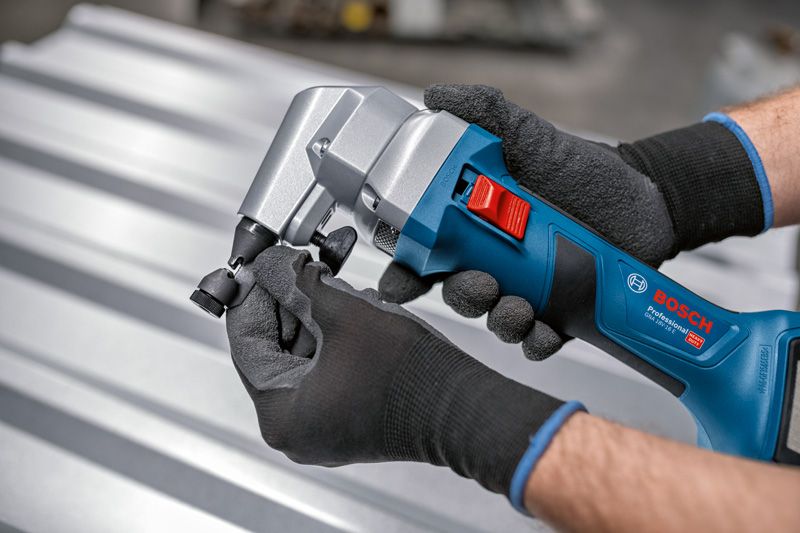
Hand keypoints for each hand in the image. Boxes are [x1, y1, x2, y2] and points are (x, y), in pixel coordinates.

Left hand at [226, 245, 575, 496]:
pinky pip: (325, 368)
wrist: (464, 407)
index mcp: (281, 416)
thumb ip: (300, 283)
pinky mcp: (348, 418)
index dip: (255, 295)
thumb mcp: (344, 314)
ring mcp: (323, 426)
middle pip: (275, 348)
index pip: (247, 342)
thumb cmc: (411, 377)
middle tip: (300, 266)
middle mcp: (296, 430)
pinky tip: (350, 308)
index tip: (261, 268)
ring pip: (302, 355)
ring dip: (315, 314)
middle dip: (291, 301)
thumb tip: (275, 265)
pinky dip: (333, 336)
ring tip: (332, 283)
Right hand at [380, 84, 676, 359]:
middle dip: (461, 296)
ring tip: (520, 306)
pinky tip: (546, 329)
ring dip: (500, 320)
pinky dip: (537, 341)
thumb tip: (436, 98)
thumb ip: (487, 114)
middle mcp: (494, 264)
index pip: (426, 256)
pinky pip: (538, 340)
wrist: (641, 199)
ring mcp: (526, 292)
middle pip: (457, 294)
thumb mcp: (532, 138)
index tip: (400, 281)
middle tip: (480, 283)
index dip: (405, 273)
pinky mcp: (559, 314)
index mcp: (474, 228)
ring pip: (496, 320)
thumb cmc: (580, 171)